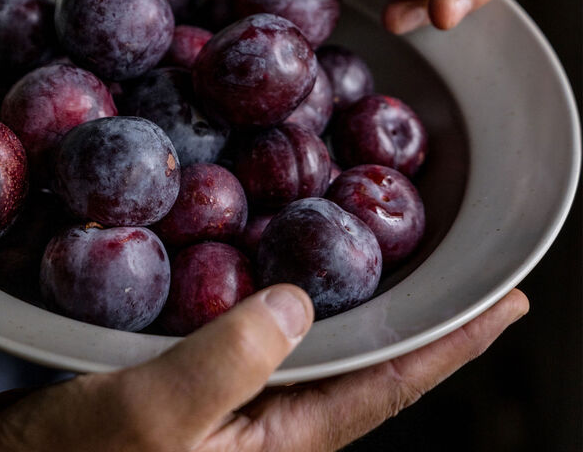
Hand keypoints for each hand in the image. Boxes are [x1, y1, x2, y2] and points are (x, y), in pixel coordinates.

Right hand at [0, 285, 526, 450]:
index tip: (511, 300)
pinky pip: (259, 312)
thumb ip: (226, 363)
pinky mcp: (193, 359)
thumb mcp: (147, 422)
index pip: (386, 386)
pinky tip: (281, 236)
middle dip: (415, 304)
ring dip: (353, 282)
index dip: (452, 343)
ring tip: (384, 228)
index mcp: (276, 438)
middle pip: (364, 353)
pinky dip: (283, 272)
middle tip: (453, 248)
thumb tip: (297, 300)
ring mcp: (231, 387)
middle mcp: (266, 413)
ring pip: (314, 328)